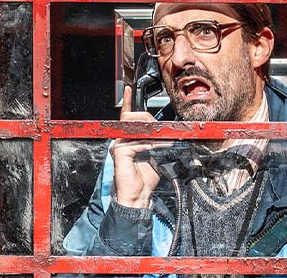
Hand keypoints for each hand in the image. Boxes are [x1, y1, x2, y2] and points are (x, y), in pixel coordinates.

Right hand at [110, 85, 171, 207]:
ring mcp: (118, 145)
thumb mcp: (155, 155)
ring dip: (155, 134)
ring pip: (137, 129)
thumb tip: (168, 134)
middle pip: (133, 118)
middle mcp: (120, 140)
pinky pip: (138, 142)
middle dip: (150, 120)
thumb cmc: (146, 178)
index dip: (128, 102)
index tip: (128, 89)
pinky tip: (159, 149)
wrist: (139, 196)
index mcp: (128, 139)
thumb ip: (156, 142)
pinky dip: (152, 145)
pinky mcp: (119, 152)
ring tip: (166, 141)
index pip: (126, 117)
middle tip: (164, 129)